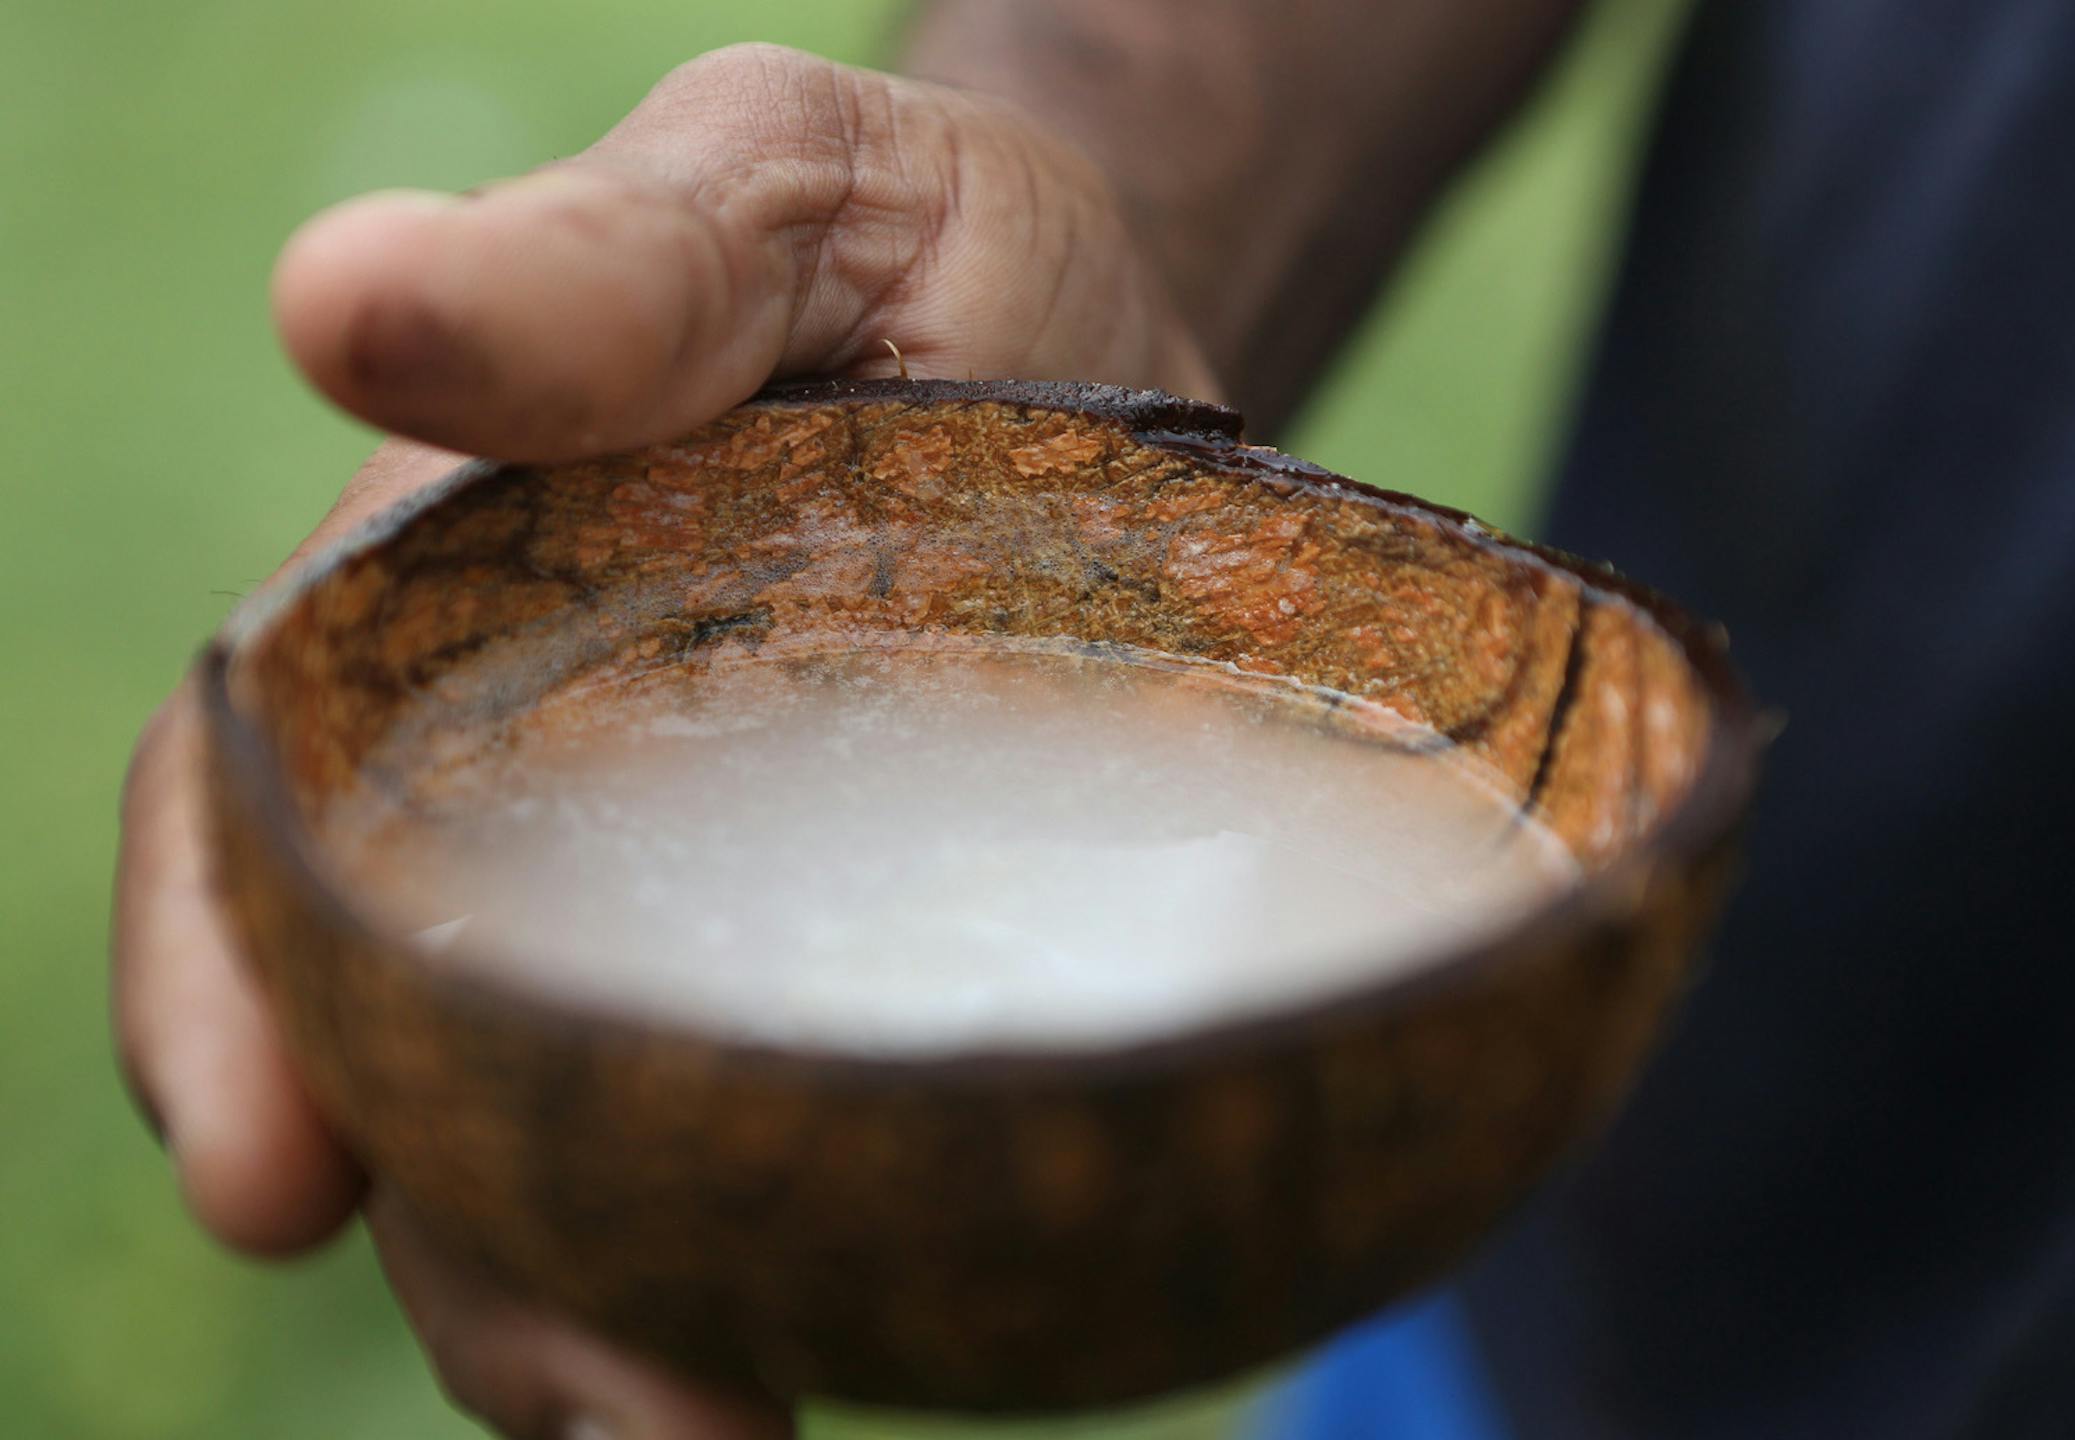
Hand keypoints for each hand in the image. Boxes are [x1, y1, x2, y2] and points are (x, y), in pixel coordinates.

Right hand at [113, 42, 1218, 1439]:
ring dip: (639, 1317)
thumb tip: (341, 302)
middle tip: (631, 1417)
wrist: (1134, 333)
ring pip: (610, 1148)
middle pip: (442, 1057)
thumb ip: (603, 264)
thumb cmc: (926, 251)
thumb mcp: (781, 193)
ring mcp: (722, 908)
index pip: (273, 822)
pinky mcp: (885, 970)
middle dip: (483, 1255)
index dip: (238, 996)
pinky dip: (818, 1253)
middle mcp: (555, 798)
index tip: (267, 1172)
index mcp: (454, 620)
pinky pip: (810, 1137)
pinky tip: (883, 1335)